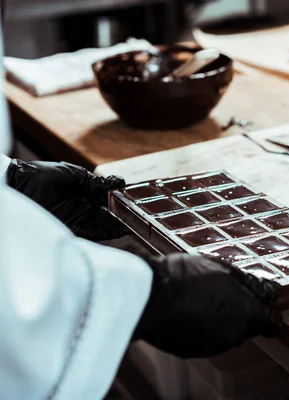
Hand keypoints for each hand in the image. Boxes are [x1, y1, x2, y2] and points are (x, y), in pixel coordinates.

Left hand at [6, 159, 128, 240]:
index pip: (107, 198)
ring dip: (118, 224)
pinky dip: (106, 232)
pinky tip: (119, 230)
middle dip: (123, 214)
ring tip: (133, 223)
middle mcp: (83, 206)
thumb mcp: (72, 173)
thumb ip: (95, 181)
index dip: (120, 199)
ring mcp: (77, 217)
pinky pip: (92, 232)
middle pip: (108, 213)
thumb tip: (118, 182)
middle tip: (139, 215)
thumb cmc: (41, 174)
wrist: (19, 185)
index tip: (134, 200)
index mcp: (84, 191)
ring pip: (103, 223)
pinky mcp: (71, 228)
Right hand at [133, 253, 281, 357]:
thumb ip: (252, 284)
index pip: (272, 324)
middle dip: (243, 313)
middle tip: (226, 292)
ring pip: (227, 333)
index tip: (267, 305)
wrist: (150, 297)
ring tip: (203, 298)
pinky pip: (206, 338)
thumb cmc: (187, 278)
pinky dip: (203, 328)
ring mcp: (213, 346)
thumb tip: (272, 292)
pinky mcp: (192, 350)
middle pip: (249, 328)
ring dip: (222, 319)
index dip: (272, 314)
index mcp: (247, 314)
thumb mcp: (225, 270)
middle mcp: (234, 335)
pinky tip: (189, 310)